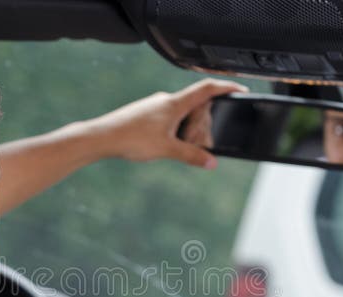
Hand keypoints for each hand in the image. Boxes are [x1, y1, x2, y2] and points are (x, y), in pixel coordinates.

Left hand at [90, 79, 248, 168]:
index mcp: (175, 103)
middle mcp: (165, 100)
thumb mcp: (167, 150)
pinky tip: (165, 145)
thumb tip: (211, 162)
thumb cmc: (130, 138)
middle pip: (196, 105)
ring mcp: (154, 106)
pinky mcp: (145, 114)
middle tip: (203, 142)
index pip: (207, 89)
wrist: (101, 137)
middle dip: (204, 123)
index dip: (227, 87)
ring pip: (181, 114)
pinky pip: (169, 119)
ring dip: (188, 129)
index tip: (241, 90)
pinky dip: (176, 130)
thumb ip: (191, 155)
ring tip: (179, 148)